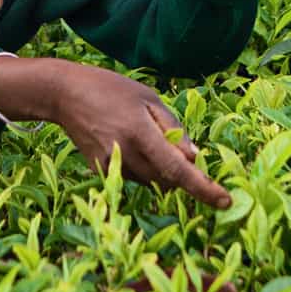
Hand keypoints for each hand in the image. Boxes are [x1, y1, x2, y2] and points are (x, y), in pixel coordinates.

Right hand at [44, 62, 229, 208]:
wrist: (65, 95)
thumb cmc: (111, 90)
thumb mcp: (148, 98)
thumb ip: (173, 128)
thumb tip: (196, 158)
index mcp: (140, 132)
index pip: (178, 169)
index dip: (203, 188)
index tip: (225, 201)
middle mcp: (125, 153)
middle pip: (167, 180)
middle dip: (182, 173)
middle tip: (178, 149)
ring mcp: (110, 166)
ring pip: (151, 182)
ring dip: (160, 170)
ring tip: (143, 136)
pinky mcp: (100, 172)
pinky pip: (133, 178)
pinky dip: (141, 168)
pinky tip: (127, 142)